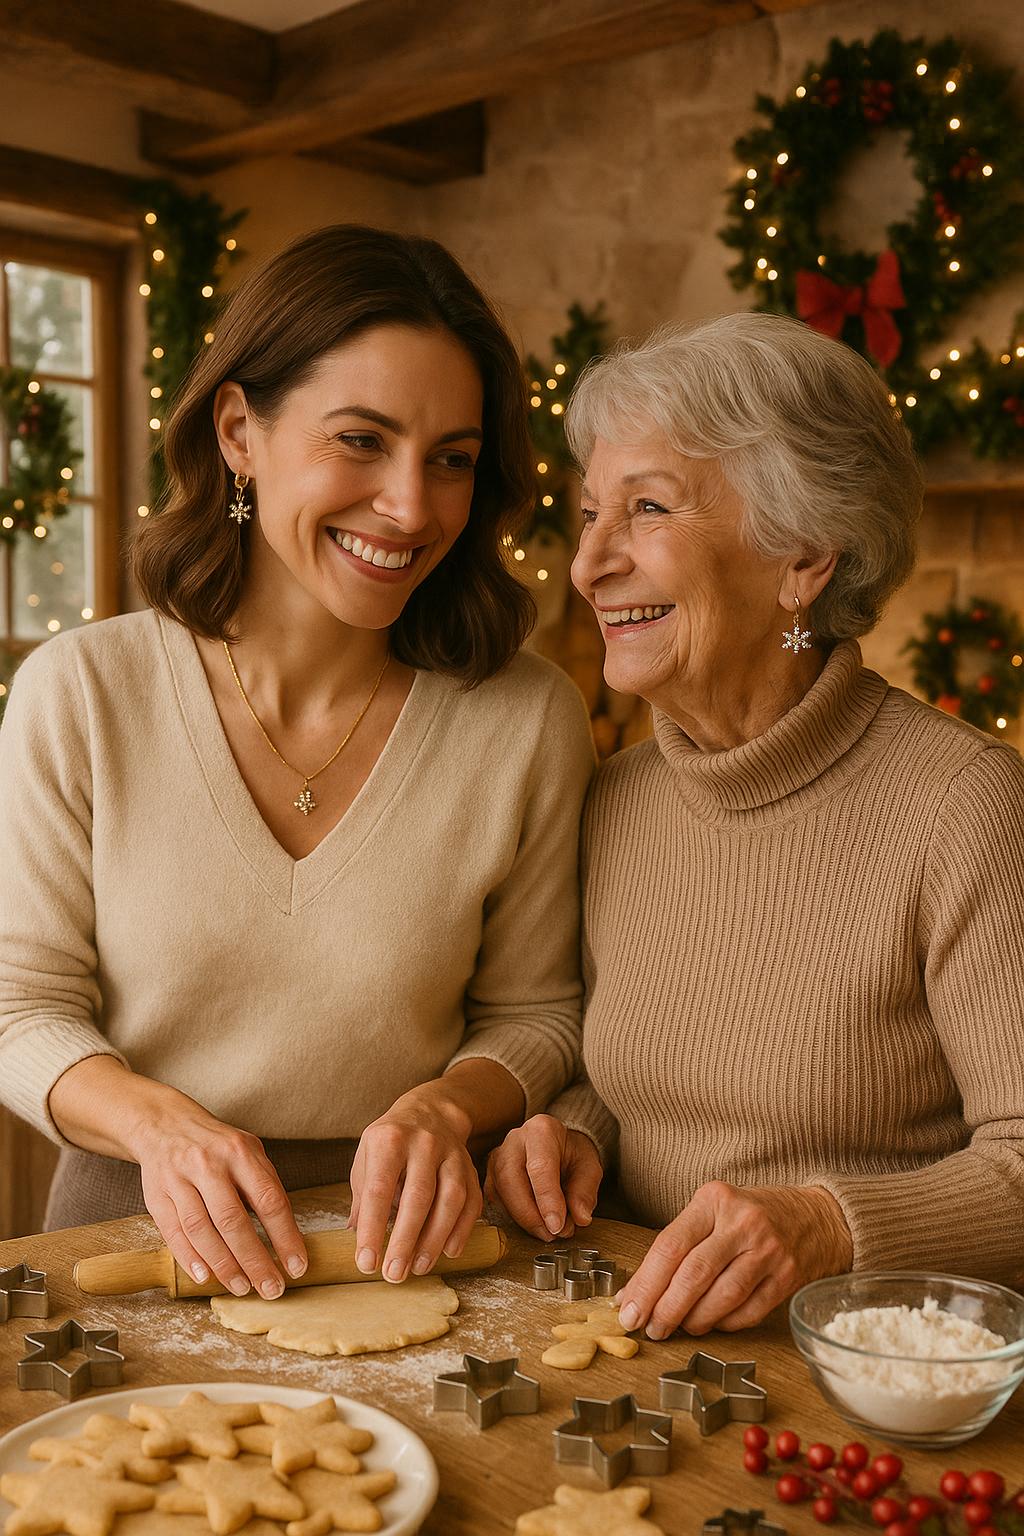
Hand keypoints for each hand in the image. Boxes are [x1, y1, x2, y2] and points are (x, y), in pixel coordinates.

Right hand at [125, 1089, 307, 1299]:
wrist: (165, 1125)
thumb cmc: (217, 1146)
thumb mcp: (247, 1152)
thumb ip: (264, 1186)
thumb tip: (287, 1236)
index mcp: (240, 1152)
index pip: (268, 1200)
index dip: (285, 1237)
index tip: (297, 1266)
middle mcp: (208, 1164)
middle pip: (233, 1221)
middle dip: (255, 1260)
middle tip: (271, 1288)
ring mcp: (179, 1179)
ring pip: (201, 1229)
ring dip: (223, 1265)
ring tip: (241, 1287)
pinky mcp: (156, 1195)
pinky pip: (174, 1233)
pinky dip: (190, 1258)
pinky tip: (206, 1276)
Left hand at [348, 1084, 482, 1283]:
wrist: (430, 1111)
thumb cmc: (390, 1143)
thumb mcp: (367, 1157)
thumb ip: (363, 1196)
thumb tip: (355, 1236)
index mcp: (389, 1140)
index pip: (379, 1189)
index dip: (372, 1229)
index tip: (366, 1263)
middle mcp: (423, 1143)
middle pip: (418, 1196)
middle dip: (406, 1240)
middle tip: (394, 1274)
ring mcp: (451, 1154)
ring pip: (450, 1199)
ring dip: (435, 1239)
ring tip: (418, 1268)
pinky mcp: (470, 1167)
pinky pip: (472, 1201)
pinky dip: (462, 1229)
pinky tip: (448, 1251)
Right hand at [484, 1114, 602, 1241]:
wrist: (558, 1146)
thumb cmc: (572, 1154)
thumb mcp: (589, 1167)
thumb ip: (585, 1191)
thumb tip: (580, 1218)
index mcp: (542, 1130)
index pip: (540, 1167)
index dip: (547, 1200)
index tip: (557, 1226)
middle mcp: (514, 1140)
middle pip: (511, 1180)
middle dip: (530, 1215)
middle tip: (552, 1234)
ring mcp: (497, 1157)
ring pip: (499, 1193)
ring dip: (522, 1219)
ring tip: (547, 1231)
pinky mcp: (490, 1175)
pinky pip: (494, 1201)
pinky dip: (512, 1218)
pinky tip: (532, 1223)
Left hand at [617, 1183, 852, 1336]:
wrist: (814, 1216)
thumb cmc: (750, 1216)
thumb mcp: (712, 1212)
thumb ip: (678, 1246)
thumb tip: (636, 1293)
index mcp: (714, 1200)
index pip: (670, 1245)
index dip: (646, 1282)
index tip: (627, 1309)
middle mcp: (742, 1222)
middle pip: (694, 1274)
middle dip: (665, 1308)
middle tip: (650, 1328)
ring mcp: (769, 1250)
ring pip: (721, 1297)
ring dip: (694, 1321)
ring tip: (679, 1327)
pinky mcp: (788, 1277)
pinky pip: (748, 1312)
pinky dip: (725, 1324)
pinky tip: (713, 1324)